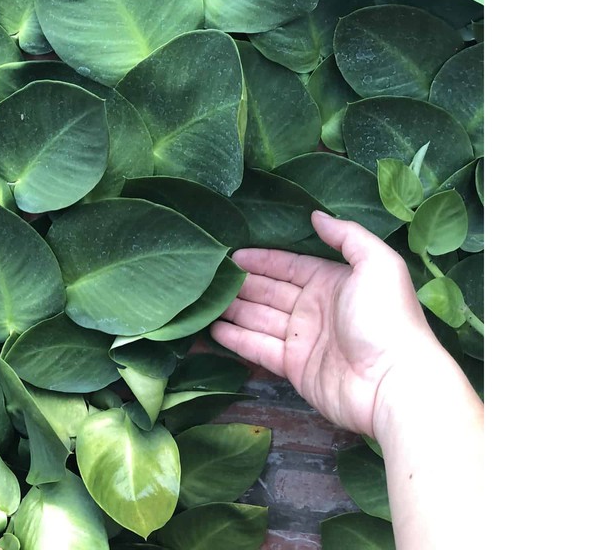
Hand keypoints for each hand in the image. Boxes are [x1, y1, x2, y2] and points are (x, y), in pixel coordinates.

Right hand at [210, 210, 440, 438]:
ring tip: (204, 299)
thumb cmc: (385, 318)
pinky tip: (212, 329)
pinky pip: (259, 348)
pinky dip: (236, 340)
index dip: (262, 259)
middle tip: (210, 275)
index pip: (289, 265)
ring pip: (260, 318)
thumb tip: (315, 215)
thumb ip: (346, 236)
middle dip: (242, 282)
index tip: (232, 253)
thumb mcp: (377, 264)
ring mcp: (304, 340)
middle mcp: (315, 308)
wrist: (394, 384)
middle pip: (270, 290)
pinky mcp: (295, 369)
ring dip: (233, 309)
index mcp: (333, 281)